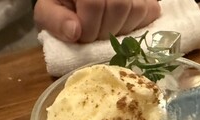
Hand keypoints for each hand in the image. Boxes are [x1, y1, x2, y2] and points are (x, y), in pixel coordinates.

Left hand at [34, 0, 161, 42]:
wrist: (76, 2)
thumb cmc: (62, 5)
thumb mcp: (48, 11)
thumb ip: (55, 20)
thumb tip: (74, 32)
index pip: (95, 2)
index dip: (89, 27)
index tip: (80, 37)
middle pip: (119, 5)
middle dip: (105, 31)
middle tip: (95, 36)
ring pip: (137, 8)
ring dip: (122, 29)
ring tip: (108, 30)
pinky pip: (151, 11)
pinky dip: (139, 24)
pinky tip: (123, 26)